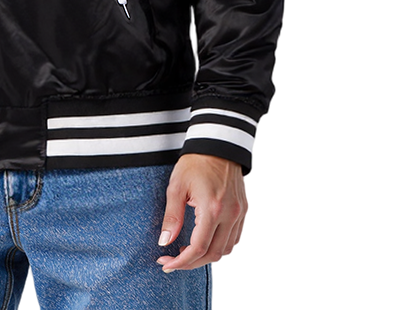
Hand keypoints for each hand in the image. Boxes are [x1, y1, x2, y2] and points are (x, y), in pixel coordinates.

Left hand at [156, 154, 246, 270]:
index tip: (165, 264)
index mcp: (212, 208)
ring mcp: (239, 213)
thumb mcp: (176, 187)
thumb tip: (164, 242)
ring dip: (207, 256)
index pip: (198, 248)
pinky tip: (205, 240)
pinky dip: (220, 245)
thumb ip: (172, 217)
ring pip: (226, 249)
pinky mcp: (243, 210)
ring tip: (187, 251)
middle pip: (213, 254)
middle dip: (191, 263)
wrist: (218, 144)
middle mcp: (230, 214)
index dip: (181, 262)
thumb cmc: (195, 162)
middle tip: (172, 260)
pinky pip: (234, 238)